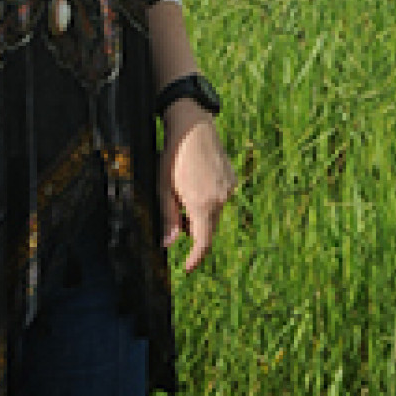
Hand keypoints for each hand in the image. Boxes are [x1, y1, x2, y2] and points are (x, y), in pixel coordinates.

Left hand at [159, 109, 236, 272]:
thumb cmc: (173, 156)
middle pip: (209, 228)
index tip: (187, 268)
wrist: (192, 127)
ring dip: (200, 213)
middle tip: (176, 220)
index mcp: (202, 205)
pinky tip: (196, 182)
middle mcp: (220, 199)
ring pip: (214, 213)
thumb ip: (168, 218)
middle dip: (194, 231)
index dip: (195, 258)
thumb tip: (169, 244)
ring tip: (183, 193)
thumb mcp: (163, 188)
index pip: (203, 242)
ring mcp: (229, 188)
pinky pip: (220, 198)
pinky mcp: (232, 179)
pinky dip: (208, 199)